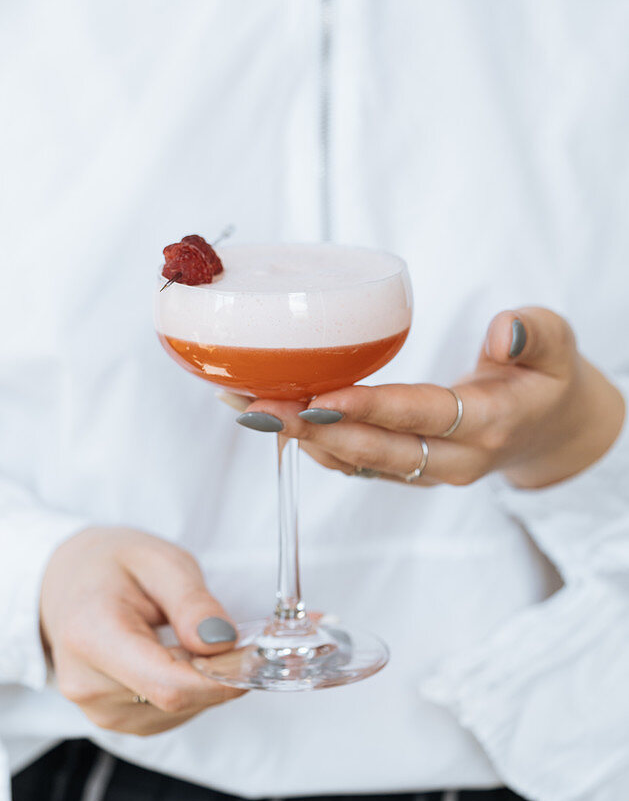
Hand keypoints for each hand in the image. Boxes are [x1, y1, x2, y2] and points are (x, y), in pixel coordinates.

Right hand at [40, 527, 244, 734]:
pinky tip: (182, 656)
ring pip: (179, 711)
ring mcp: (96, 708)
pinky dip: (189, 690)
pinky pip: (168, 714)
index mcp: (92, 636)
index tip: (255, 656)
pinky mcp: (112, 719)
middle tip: (242, 636)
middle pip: (177, 700)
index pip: (168, 685)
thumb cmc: (110, 564)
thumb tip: (222, 641)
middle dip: (220, 673)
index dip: (221, 679)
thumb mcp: (158, 560)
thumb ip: (191, 601)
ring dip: (205, 682)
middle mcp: (87, 684)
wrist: (63, 581)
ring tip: (198, 637)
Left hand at [237, 308, 624, 489]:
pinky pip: (351, 464)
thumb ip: (534, 334)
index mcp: (489, 424)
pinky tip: (269, 416)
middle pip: (375, 451)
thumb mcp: (557, 346)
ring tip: (244, 407)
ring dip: (297, 437)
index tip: (321, 394)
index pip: (423, 416)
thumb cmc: (544, 378)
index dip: (371, 408)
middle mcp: (452, 460)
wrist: (546, 430)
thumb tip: (502, 329)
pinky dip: (308, 441)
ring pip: (354, 463)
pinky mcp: (402, 471)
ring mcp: (424, 472)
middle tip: (257, 406)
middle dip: (312, 430)